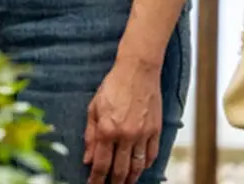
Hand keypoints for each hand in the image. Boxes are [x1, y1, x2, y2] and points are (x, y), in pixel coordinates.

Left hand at [84, 57, 161, 183]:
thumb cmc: (113, 85)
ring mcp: (142, 135)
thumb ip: (90, 135)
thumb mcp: (94, 107)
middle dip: (114, 182)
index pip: (101, 163)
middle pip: (120, 170)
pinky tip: (140, 168)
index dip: (97, 179)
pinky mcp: (155, 131)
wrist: (137, 71)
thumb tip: (88, 159)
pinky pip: (151, 156)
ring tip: (124, 183)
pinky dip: (145, 165)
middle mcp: (125, 135)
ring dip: (130, 179)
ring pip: (137, 167)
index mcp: (107, 129)